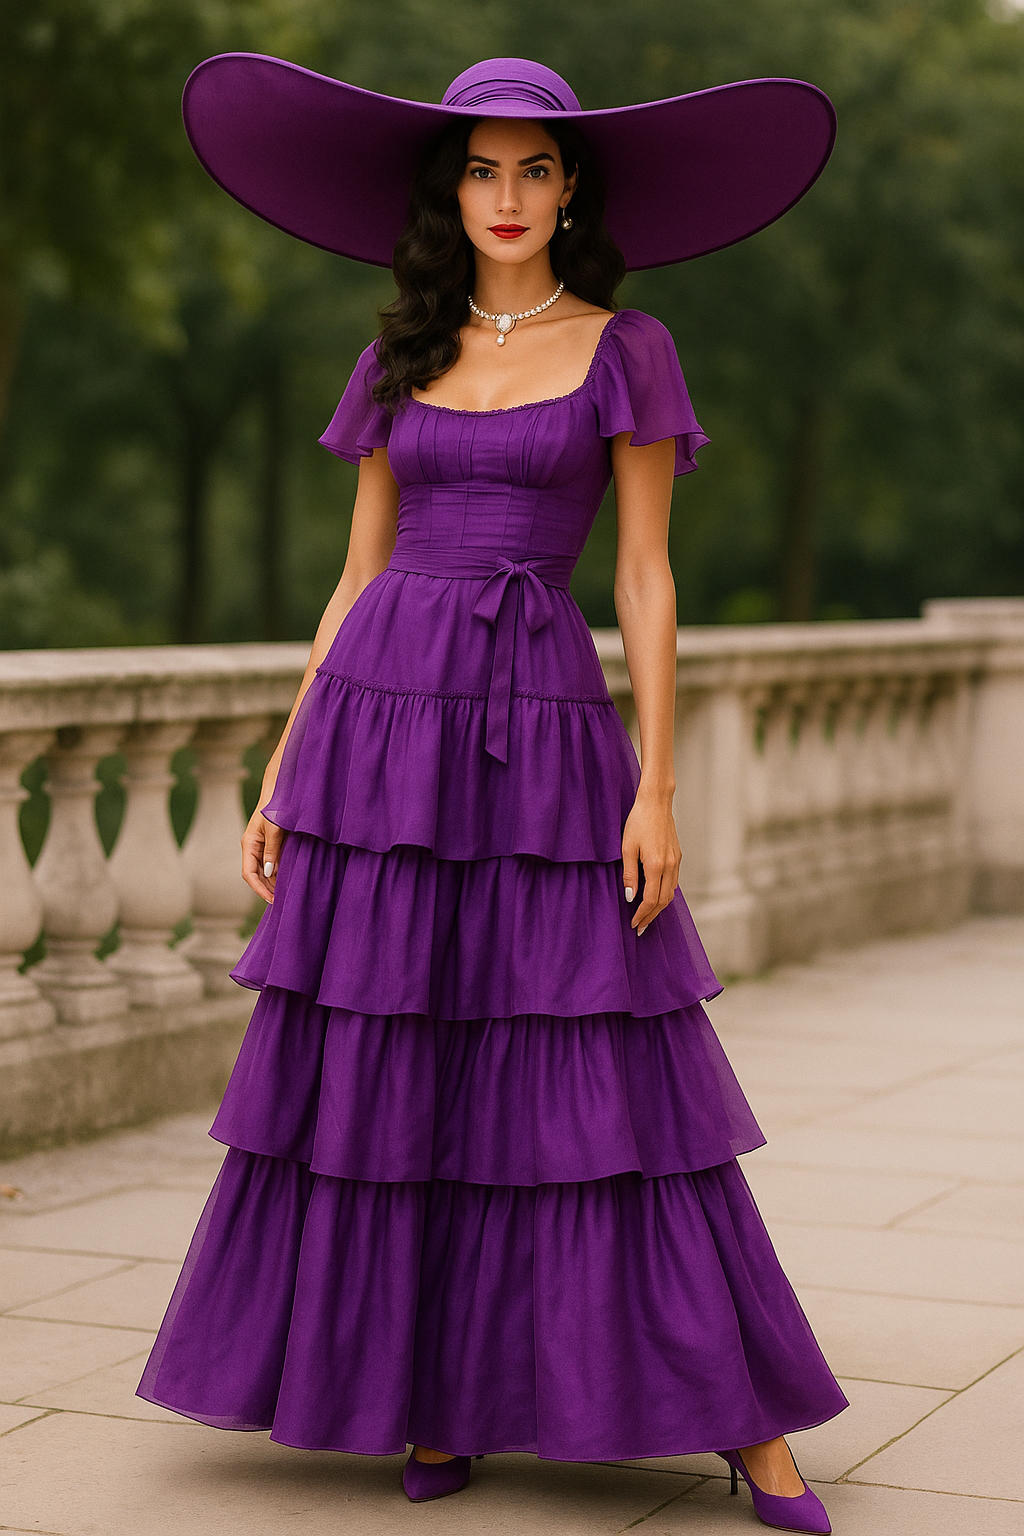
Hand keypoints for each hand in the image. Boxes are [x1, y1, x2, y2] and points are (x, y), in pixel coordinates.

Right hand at [242, 806, 286, 903]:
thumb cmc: (275, 807)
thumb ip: (271, 851)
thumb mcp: (274, 829)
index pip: (248, 874)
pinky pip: (271, 864)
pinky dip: (277, 873)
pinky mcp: (270, 844)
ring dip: (272, 883)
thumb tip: (268, 873)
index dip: (258, 889)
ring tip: (285, 894)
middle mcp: (252, 847)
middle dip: (266, 889)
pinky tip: (287, 880)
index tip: (271, 899)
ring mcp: (261, 847)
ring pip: (263, 871)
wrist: (280, 791)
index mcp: (248, 844)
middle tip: (281, 901)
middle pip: (255, 876)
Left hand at [622, 788, 680, 935]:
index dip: (642, 915)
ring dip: (659, 907)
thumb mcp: (627, 848)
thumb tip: (631, 897)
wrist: (656, 803)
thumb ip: (629, 874)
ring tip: (647, 916)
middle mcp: (670, 866)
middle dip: (651, 916)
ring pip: (671, 892)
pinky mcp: (678, 856)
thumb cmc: (638, 822)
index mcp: (656, 866)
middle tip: (640, 928)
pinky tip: (656, 896)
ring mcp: (676, 861)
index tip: (634, 924)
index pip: (650, 900)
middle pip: (663, 901)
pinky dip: (665, 893)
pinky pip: (673, 881)